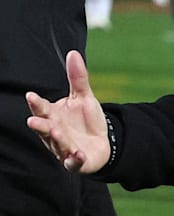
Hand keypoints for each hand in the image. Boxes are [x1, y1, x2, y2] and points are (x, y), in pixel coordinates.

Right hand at [25, 50, 110, 172]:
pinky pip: (74, 162)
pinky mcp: (76, 161)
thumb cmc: (85, 120)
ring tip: (55, 131)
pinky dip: (74, 159)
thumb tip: (73, 53)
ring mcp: (64, 148)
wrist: (100, 144)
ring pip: (57, 144)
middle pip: (45, 128)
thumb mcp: (84, 98)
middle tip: (33, 120)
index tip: (31, 95)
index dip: (37, 103)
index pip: (43, 109)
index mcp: (54, 116)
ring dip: (56, 139)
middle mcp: (55, 132)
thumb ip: (77, 79)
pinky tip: (78, 154)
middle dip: (40, 124)